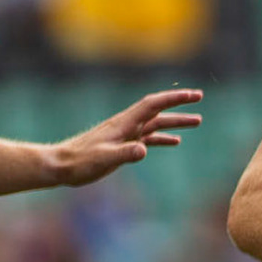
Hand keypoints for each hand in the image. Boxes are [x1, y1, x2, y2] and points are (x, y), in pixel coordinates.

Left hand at [50, 89, 204, 185]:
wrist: (62, 165)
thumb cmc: (80, 162)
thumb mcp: (104, 159)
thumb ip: (125, 153)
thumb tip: (144, 150)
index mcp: (124, 123)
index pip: (153, 105)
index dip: (175, 98)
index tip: (194, 96)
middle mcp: (126, 125)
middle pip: (158, 110)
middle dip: (179, 104)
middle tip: (199, 100)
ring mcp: (125, 134)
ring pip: (156, 123)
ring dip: (176, 122)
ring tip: (197, 121)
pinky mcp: (123, 145)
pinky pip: (148, 137)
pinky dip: (163, 137)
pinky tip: (175, 141)